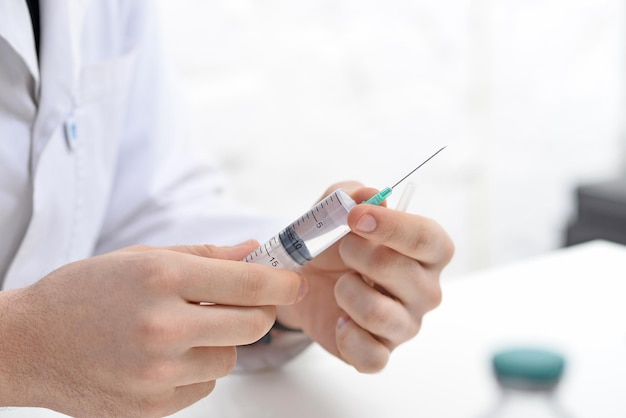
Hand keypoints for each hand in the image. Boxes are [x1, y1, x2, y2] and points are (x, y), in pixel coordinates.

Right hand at [0, 242, 306, 416]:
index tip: (292, 282)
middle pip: (252, 326)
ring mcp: (158, 372)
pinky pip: (204, 385)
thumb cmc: (83, 293)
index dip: (281, 283)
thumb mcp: (143, 257)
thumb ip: (206, 256)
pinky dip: (196, 369)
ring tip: (184, 330)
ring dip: (221, 343)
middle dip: (256, 312)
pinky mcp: (153, 406)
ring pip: (231, 359)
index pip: (250, 284)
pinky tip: (164, 356)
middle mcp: (164, 326)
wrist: (30, 344)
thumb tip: (254, 252)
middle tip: (240, 304)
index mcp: (163, 278)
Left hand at [276, 182, 453, 372]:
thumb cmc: (333, 241)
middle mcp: (426, 290)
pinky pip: (371, 355)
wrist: (305, 280)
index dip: (393, 227)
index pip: (430, 239)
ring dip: (346, 292)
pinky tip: (338, 318)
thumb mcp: (336, 209)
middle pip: (401, 272)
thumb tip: (371, 195)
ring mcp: (406, 324)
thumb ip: (352, 194)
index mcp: (427, 251)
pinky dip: (346, 335)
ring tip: (340, 284)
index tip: (355, 218)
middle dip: (357, 254)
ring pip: (378, 313)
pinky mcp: (382, 353)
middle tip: (340, 248)